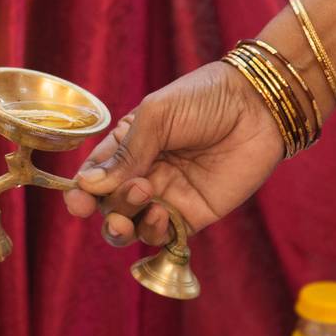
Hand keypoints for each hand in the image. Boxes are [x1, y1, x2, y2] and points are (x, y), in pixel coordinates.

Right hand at [62, 60, 283, 245]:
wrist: (257, 107)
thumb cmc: (203, 99)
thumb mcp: (156, 115)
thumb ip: (126, 153)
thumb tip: (89, 186)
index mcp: (128, 146)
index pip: (94, 176)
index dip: (81, 193)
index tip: (78, 203)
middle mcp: (143, 174)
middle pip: (110, 207)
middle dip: (110, 208)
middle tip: (133, 190)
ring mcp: (168, 197)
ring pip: (133, 227)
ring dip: (128, 222)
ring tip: (146, 199)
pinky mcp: (194, 215)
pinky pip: (165, 236)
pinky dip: (155, 233)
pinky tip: (163, 215)